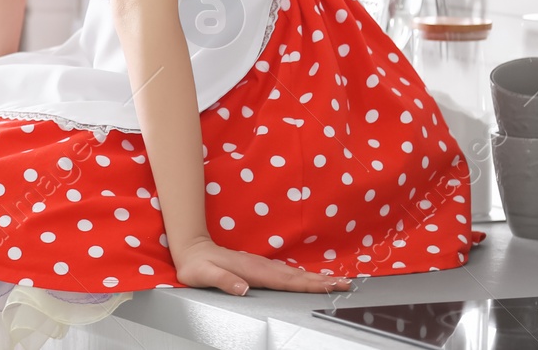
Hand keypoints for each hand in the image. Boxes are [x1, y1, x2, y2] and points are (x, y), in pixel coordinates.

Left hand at [173, 235, 352, 295]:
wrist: (191, 248)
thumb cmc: (197, 265)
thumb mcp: (205, 275)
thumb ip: (224, 281)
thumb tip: (243, 289)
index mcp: (253, 270)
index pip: (287, 280)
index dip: (310, 284)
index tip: (330, 285)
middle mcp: (260, 266)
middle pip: (297, 276)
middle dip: (323, 280)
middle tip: (346, 283)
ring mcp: (261, 265)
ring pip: (294, 273)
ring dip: (316, 278)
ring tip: (335, 281)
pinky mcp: (258, 267)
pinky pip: (286, 273)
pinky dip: (302, 277)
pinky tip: (309, 280)